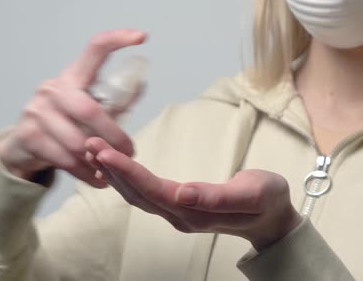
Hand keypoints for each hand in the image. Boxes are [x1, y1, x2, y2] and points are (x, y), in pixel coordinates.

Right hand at [0, 29, 146, 186]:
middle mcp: (52, 88)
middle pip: (91, 111)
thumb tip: (142, 84)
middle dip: (115, 136)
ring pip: (79, 141)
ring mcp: (37, 112)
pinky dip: (86, 173)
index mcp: (73, 76)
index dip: (118, 40)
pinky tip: (98, 179)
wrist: (22, 147)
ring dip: (101, 159)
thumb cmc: (66, 124)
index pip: (95, 49)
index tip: (142, 37)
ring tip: (114, 169)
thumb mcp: (89, 107)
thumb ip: (114, 100)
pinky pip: (66, 159)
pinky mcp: (28, 136)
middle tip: (131, 151)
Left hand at [85, 137, 302, 250]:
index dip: (128, 173)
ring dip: (115, 174)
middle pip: (139, 195)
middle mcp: (181, 217)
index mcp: (196, 213)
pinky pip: (146, 195)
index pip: (154, 192)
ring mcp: (178, 214)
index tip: (105, 153)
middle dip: (113, 170)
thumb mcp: (252, 194)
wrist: (273, 219)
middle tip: (90, 144)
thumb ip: (218, 197)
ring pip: (138, 196)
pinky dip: (126, 180)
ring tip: (94, 151)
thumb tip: (183, 194)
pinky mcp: (179, 208)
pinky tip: (114, 168)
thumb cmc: (266, 201)